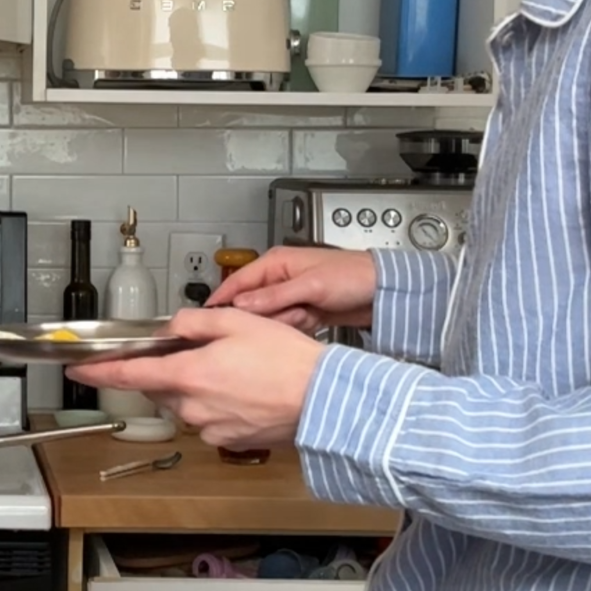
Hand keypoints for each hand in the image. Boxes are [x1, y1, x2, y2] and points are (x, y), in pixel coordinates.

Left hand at [69, 307, 323, 449]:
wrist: (325, 401)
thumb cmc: (288, 362)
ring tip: (234, 369)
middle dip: (166, 368)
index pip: (128, 375)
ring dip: (195, 385)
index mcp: (188, 375)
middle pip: (159, 386)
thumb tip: (174, 328)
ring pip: (185, 402)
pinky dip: (216, 403)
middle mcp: (193, 407)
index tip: (79, 370)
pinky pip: (208, 418)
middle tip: (198, 351)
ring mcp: (210, 428)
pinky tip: (243, 390)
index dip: (99, 373)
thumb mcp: (237, 322)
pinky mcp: (228, 441)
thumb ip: (194, 322)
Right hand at [205, 246, 376, 333]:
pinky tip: (312, 322)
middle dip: (267, 316)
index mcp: (276, 263)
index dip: (221, 300)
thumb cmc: (352, 276)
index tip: (206, 318)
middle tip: (286, 315)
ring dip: (286, 322)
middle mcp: (279, 279)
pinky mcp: (303, 311)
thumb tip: (240, 305)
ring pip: (270, 319)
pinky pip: (287, 325)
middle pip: (253, 305)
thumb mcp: (310, 285)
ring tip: (307, 315)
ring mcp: (291, 296)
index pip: (237, 282)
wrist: (383, 292)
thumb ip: (274, 296)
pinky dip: (297, 327)